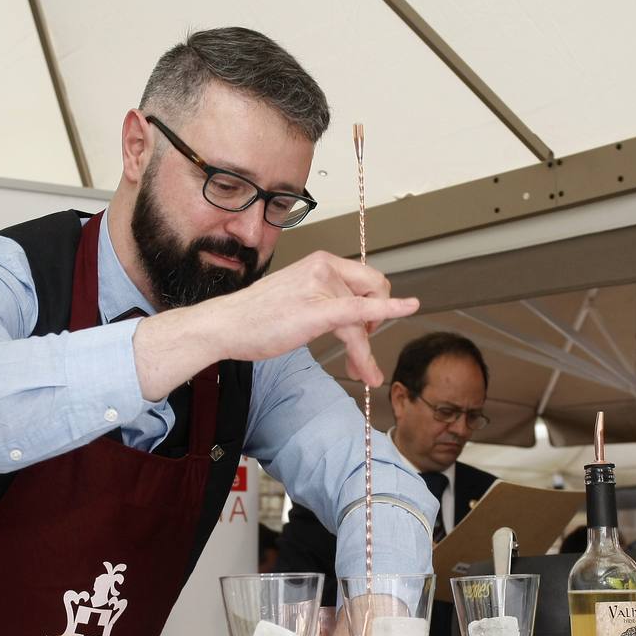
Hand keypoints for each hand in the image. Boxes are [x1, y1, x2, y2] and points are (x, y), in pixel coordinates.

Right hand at [132, 252, 417, 399]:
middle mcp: (325, 267)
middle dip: (377, 322)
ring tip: (362, 372)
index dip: (374, 304)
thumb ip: (325, 298)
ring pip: (364, 319)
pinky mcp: (319, 310)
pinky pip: (361, 312)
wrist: (226, 324)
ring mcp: (322, 286)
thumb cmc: (255, 316)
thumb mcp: (298, 296)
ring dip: (366, 350)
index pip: (367, 278)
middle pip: (376, 291)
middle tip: (360, 347)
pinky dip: (388, 314)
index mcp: (321, 262)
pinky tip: (410, 308)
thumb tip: (349, 315)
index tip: (365, 327)